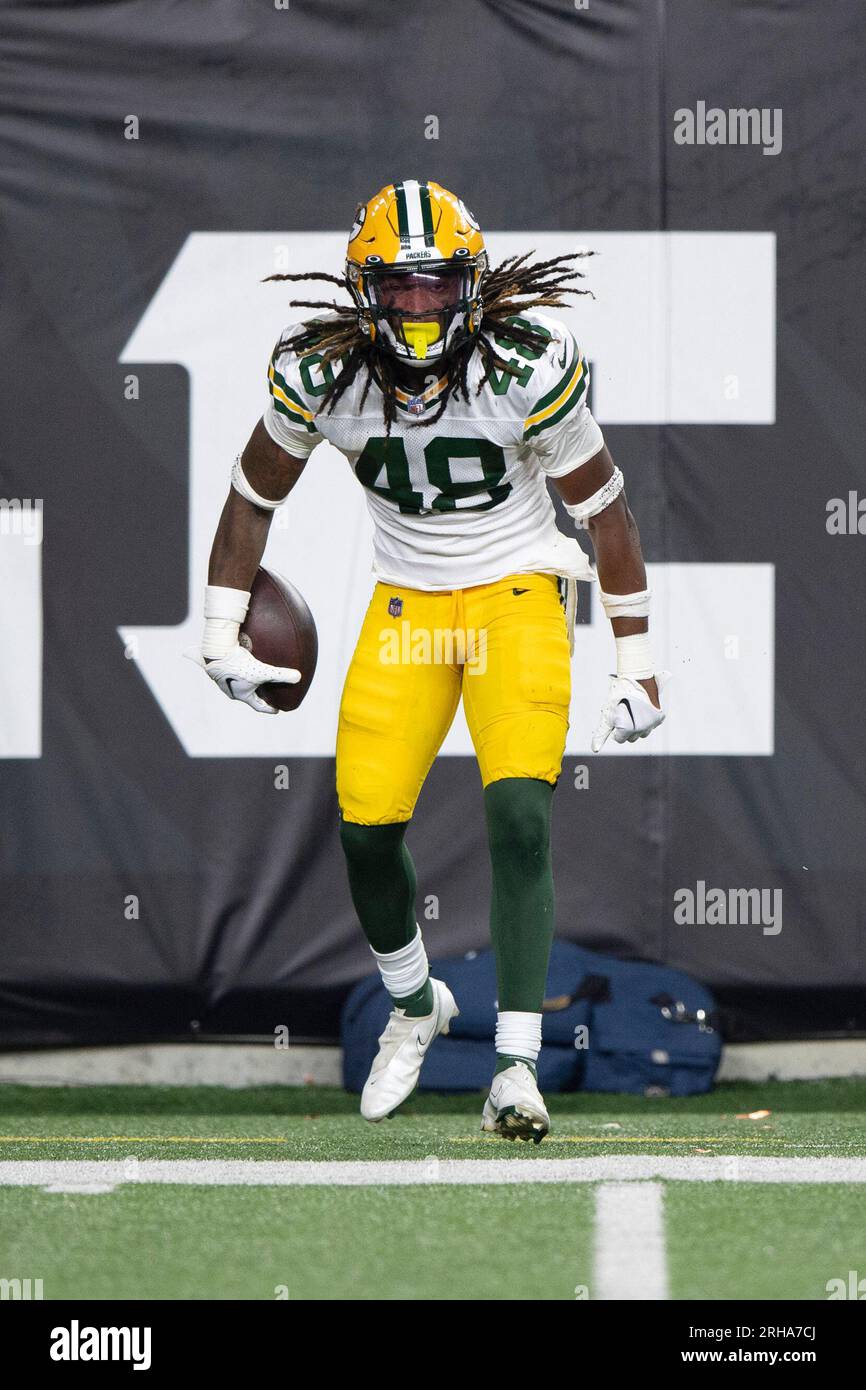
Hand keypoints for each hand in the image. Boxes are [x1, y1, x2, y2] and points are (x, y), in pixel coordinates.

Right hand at [186, 644, 300, 714]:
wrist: (215, 652)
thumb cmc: (238, 664)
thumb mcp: (263, 671)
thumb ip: (281, 675)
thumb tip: (298, 677)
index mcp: (242, 694)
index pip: (258, 706)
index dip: (269, 708)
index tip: (277, 710)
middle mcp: (231, 689)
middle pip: (247, 695)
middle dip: (257, 694)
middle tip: (267, 693)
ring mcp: (222, 679)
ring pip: (236, 682)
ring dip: (245, 680)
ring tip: (253, 675)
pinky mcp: (217, 666)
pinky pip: (227, 668)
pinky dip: (233, 666)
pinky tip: (231, 656)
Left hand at [591, 671, 669, 750]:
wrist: (636, 678)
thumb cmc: (618, 696)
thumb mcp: (607, 714)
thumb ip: (601, 733)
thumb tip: (594, 750)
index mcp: (629, 729)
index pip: (620, 739)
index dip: (616, 728)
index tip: (615, 716)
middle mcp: (642, 729)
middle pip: (632, 737)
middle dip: (627, 728)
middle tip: (624, 712)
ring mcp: (652, 723)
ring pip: (643, 733)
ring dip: (637, 726)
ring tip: (632, 711)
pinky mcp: (659, 717)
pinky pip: (652, 725)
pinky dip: (647, 720)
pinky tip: (641, 709)